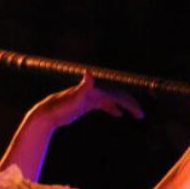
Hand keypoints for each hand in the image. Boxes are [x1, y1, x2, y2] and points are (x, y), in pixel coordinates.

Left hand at [29, 73, 143, 129]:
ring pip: (113, 100)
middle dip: (131, 104)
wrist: (48, 113)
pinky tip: (119, 115)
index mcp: (95, 88)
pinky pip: (104, 104)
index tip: (138, 111)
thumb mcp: (73, 97)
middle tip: (141, 115)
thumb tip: (88, 73)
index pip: (117, 94)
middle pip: (117, 95)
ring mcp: (92, 95)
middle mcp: (95, 89)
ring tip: (136, 115)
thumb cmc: (61, 106)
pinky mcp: (87, 103)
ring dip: (124, 106)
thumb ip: (83, 86)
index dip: (129, 102)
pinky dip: (112, 108)